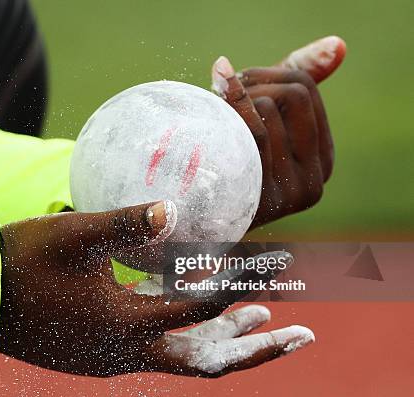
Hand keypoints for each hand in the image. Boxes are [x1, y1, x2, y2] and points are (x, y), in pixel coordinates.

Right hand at [0, 201, 313, 376]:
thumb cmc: (22, 262)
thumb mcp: (73, 236)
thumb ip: (124, 224)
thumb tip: (172, 209)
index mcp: (124, 324)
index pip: (202, 302)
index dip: (245, 280)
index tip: (280, 260)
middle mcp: (128, 352)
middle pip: (208, 360)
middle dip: (259, 349)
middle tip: (305, 334)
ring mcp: (116, 357)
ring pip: (186, 357)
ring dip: (227, 341)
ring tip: (264, 321)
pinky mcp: (105, 351)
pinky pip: (161, 349)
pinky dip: (191, 334)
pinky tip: (202, 311)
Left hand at [211, 36, 346, 227]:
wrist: (193, 216)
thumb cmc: (227, 161)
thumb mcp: (264, 121)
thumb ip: (295, 85)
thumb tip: (338, 45)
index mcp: (323, 158)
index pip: (304, 85)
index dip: (264, 75)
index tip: (237, 86)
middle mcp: (318, 178)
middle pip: (294, 92)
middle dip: (251, 84)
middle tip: (219, 96)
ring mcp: (294, 192)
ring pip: (267, 106)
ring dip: (232, 103)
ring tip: (214, 121)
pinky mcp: (265, 199)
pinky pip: (253, 133)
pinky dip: (230, 111)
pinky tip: (212, 107)